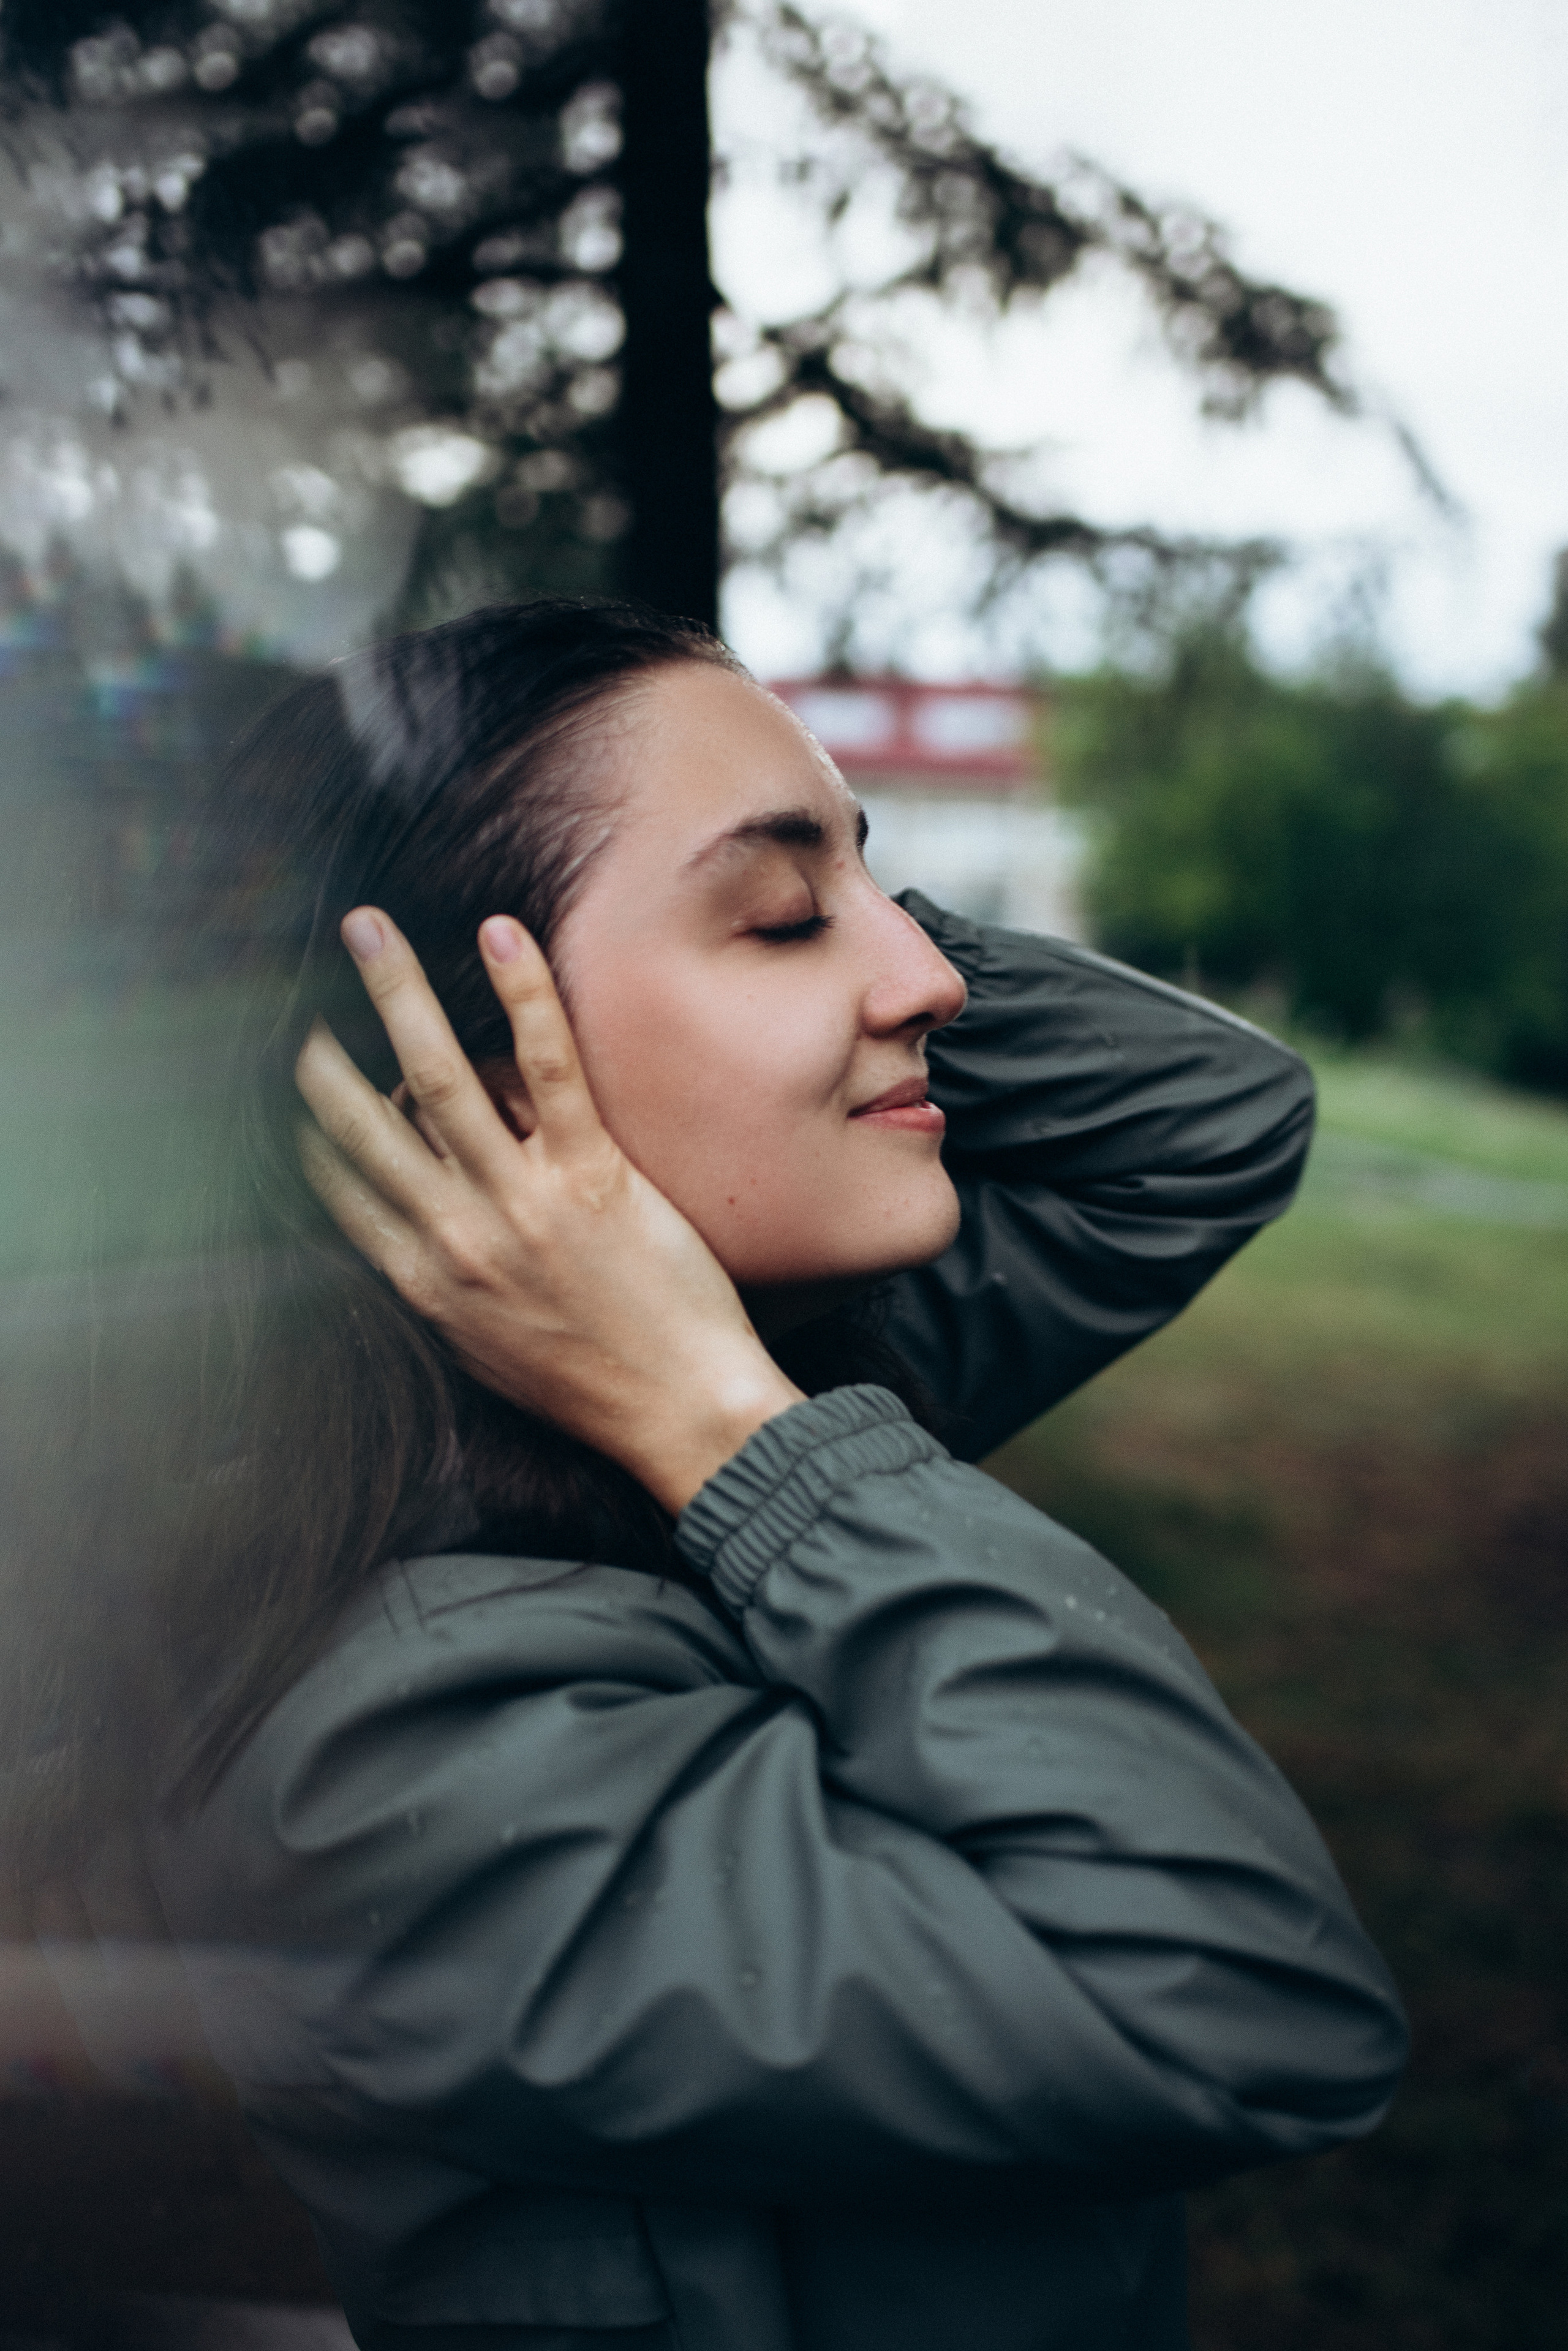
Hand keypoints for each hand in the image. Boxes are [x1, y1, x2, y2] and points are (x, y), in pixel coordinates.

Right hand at [294, 908, 803, 1516]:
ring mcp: (521, 1203)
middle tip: (294, 978)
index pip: (336, 1181)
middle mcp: (455, 1237)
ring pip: (439, 1079)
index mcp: (422, 1281)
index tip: (284, 1068)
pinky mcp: (592, 1176)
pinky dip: (522, 996)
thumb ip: (439, 1280)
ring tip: (366, 929)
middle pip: (366, 1120)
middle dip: (321, 1045)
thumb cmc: (590, 1387)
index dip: (305, 1118)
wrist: (681, 1417)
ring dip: (395, 992)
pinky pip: (548, 1069)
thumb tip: (412, 1210)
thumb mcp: (483, 1349)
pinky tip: (498, 934)